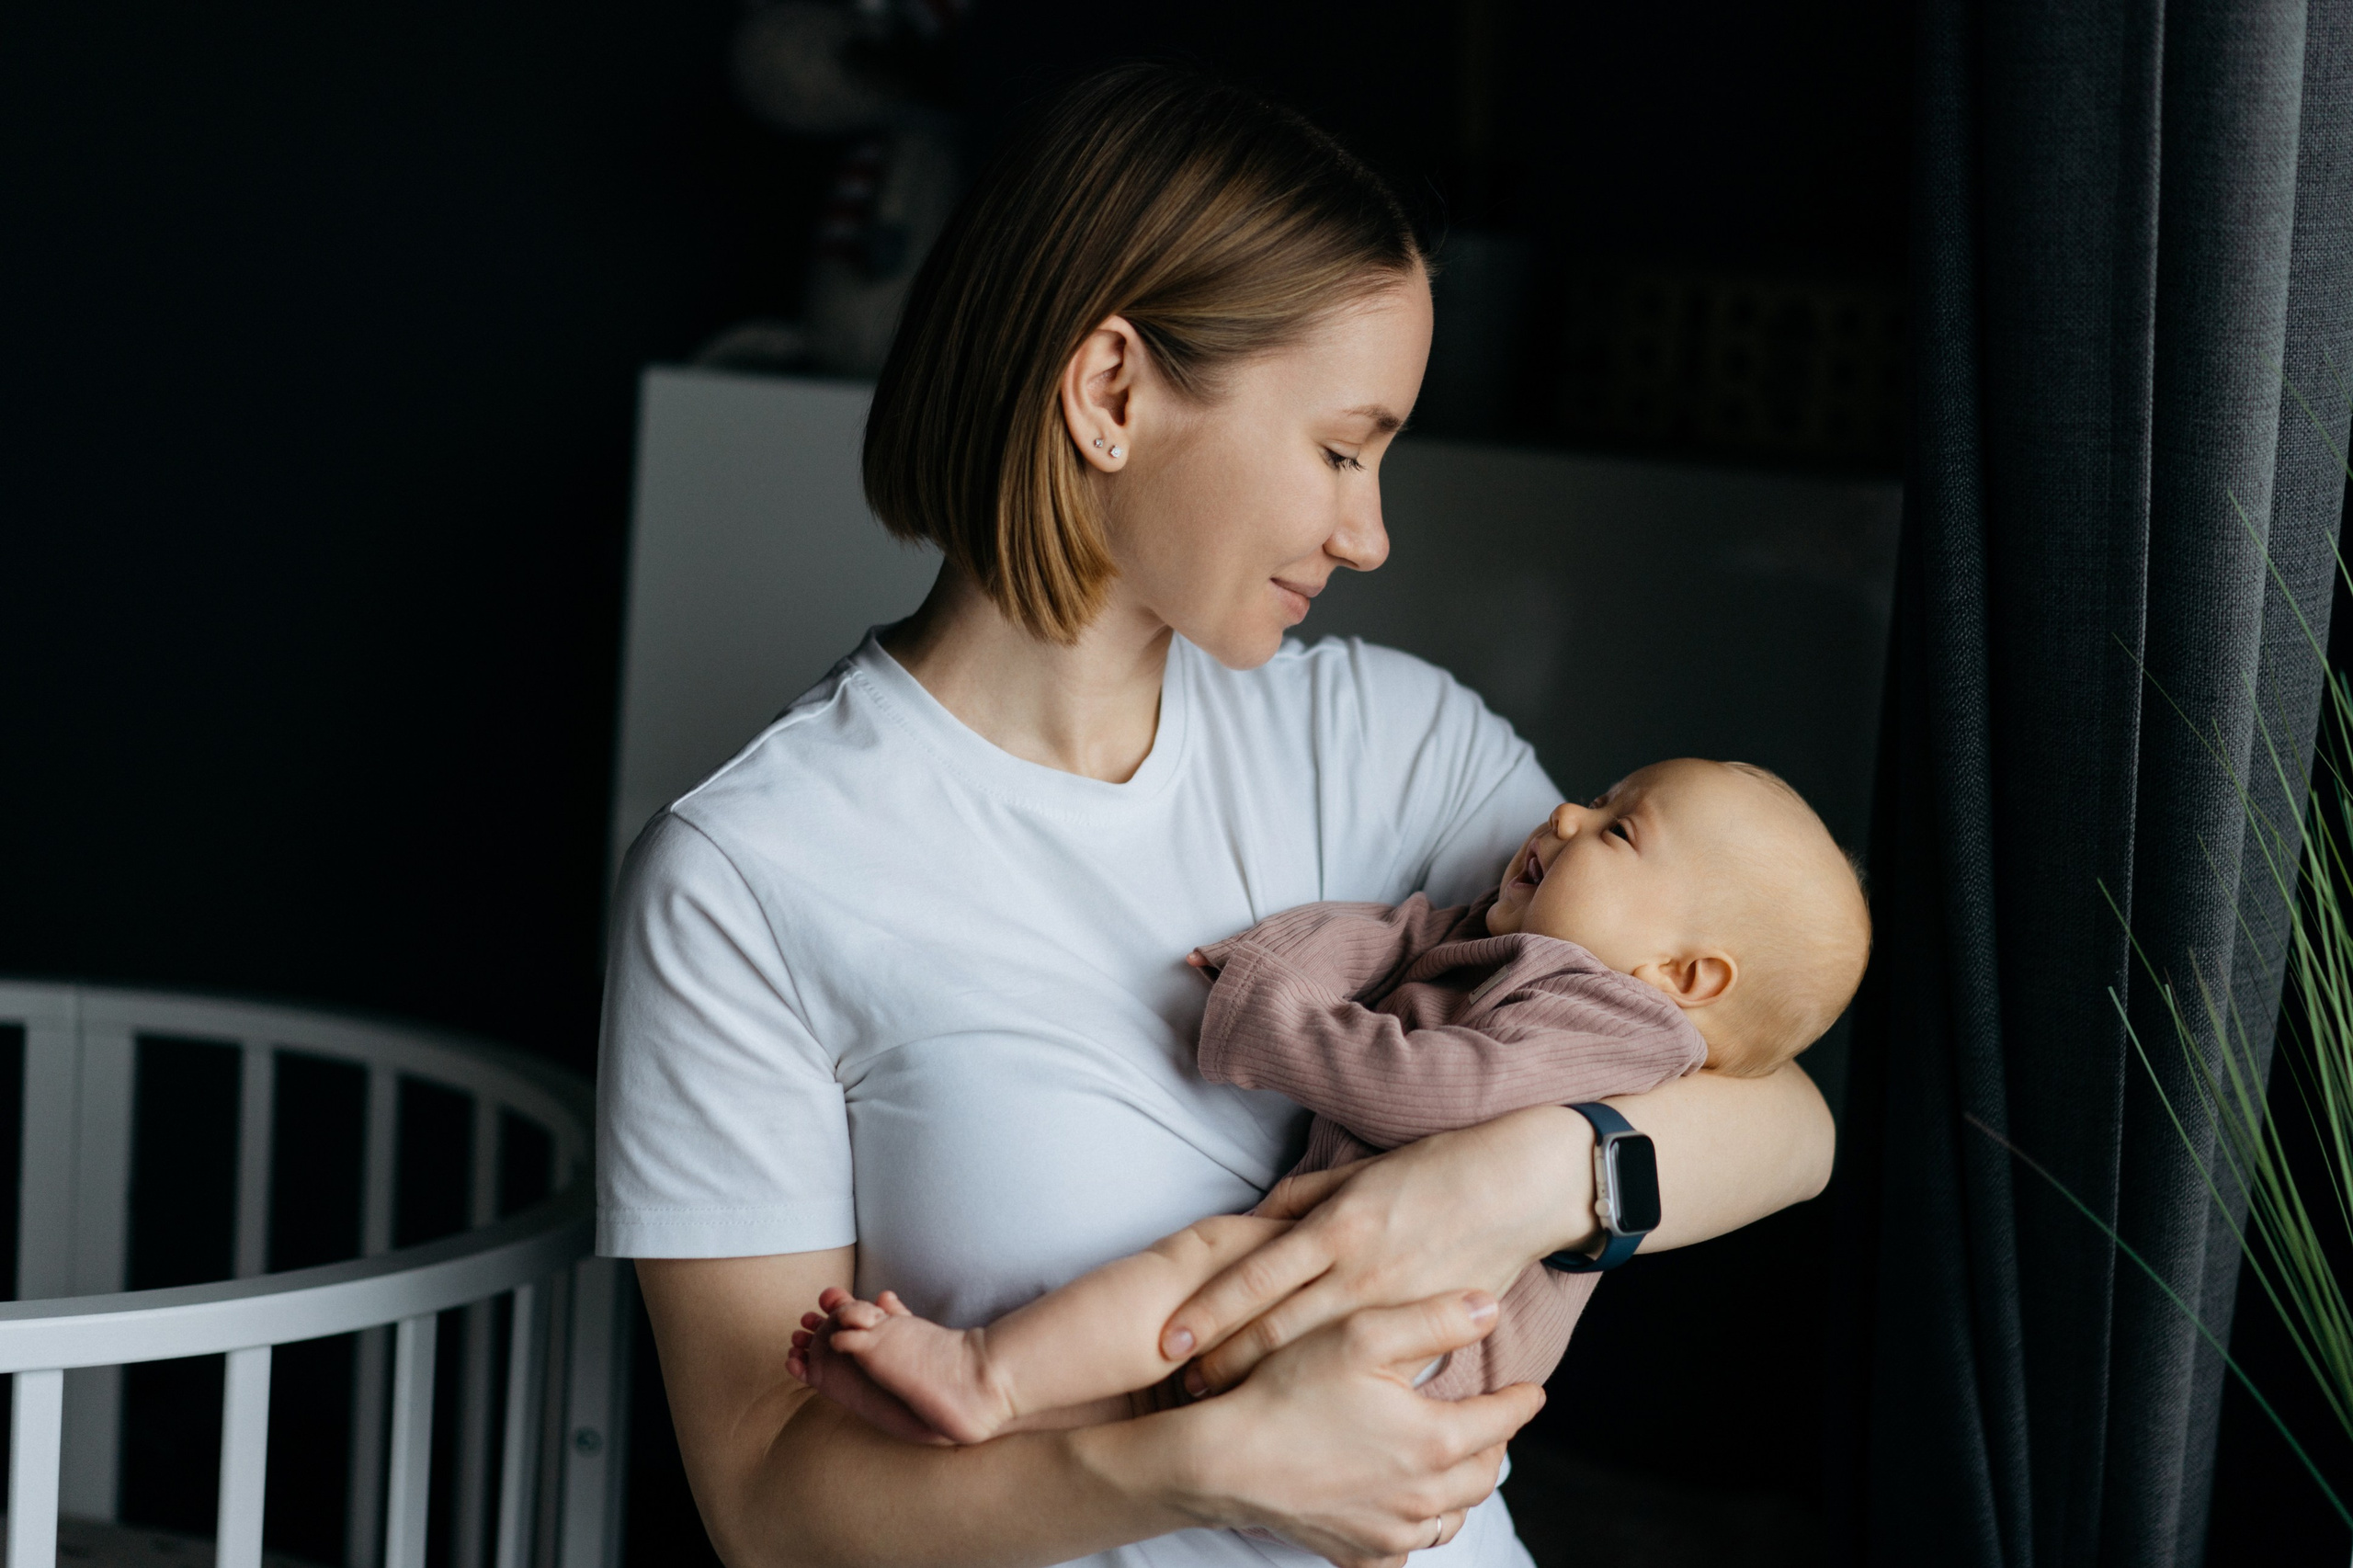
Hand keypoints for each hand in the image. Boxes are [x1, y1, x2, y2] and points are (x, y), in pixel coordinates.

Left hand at [1160, 1105, 1595, 1393]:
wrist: (1519, 1185)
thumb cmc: (1435, 1169)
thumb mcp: (1357, 1171)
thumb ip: (1300, 1200)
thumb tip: (1250, 1224)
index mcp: (1336, 1224)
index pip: (1255, 1276)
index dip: (1207, 1312)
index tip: (1168, 1341)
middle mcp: (1360, 1269)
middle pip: (1276, 1327)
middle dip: (1225, 1363)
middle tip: (1183, 1389)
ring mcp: (1396, 1304)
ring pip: (1317, 1355)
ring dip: (1266, 1382)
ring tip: (1225, 1406)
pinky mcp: (1428, 1329)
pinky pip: (1376, 1367)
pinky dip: (1336, 1388)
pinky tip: (1306, 1408)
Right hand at [1163, 1289, 1544, 1566]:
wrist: (1225, 1459)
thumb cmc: (1288, 1389)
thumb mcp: (1361, 1333)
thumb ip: (1434, 1319)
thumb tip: (1490, 1309)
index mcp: (1435, 1440)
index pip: (1502, 1420)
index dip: (1520, 1399)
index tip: (1532, 1389)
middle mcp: (1423, 1496)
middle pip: (1484, 1474)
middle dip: (1493, 1444)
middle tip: (1489, 1422)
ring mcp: (1390, 1532)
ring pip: (1450, 1517)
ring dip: (1458, 1489)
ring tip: (1449, 1460)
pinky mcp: (1357, 1553)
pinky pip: (1404, 1553)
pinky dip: (1413, 1531)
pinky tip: (1402, 1510)